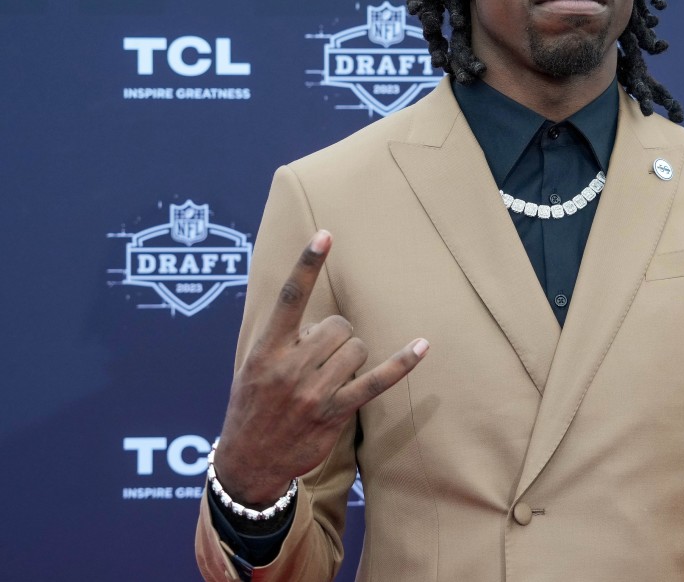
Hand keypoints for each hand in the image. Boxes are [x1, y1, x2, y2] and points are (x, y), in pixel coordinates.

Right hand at [213, 230, 428, 505]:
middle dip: (339, 336)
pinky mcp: (333, 413)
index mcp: (266, 349)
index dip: (308, 265)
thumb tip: (325, 323)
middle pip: (338, 326)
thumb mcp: (254, 367)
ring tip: (332, 376)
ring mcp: (311, 392)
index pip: (289, 298)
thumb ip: (284, 340)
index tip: (325, 235)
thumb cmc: (254, 406)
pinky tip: (422, 346)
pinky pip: (374, 382)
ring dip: (353, 357)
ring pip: (356, 349)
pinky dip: (401, 363)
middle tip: (323, 357)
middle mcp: (288, 367)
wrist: (248, 463)